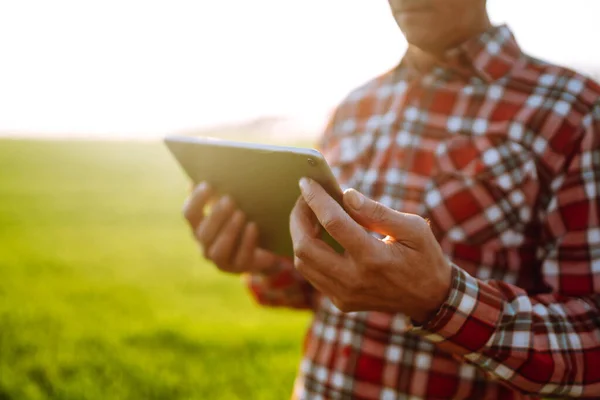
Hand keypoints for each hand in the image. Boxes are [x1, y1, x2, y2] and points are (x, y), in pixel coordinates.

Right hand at [183, 182, 276, 273]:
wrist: (260, 247)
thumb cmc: (240, 219)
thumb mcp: (230, 205)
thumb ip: (219, 191)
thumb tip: (213, 165)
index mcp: (198, 226)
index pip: (189, 213)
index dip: (196, 200)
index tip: (208, 184)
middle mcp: (204, 244)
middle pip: (203, 232)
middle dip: (216, 215)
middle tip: (229, 199)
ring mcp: (220, 260)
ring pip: (218, 249)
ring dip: (229, 230)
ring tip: (241, 214)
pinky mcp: (238, 268)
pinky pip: (241, 257)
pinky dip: (247, 241)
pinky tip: (253, 226)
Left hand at [289, 178, 451, 322]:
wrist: (430, 298)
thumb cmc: (423, 256)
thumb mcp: (413, 228)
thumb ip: (377, 212)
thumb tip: (346, 194)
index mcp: (374, 258)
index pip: (333, 223)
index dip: (316, 199)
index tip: (306, 182)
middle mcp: (354, 280)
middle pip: (306, 247)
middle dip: (297, 217)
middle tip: (302, 198)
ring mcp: (345, 294)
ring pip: (303, 262)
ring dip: (299, 234)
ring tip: (308, 213)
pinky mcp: (341, 301)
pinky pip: (312, 274)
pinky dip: (308, 251)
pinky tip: (316, 233)